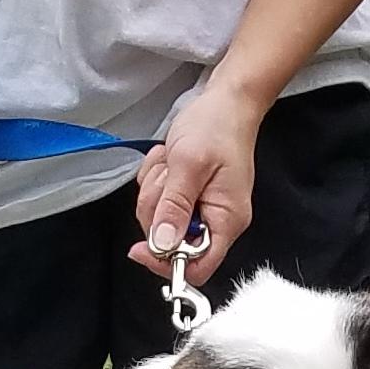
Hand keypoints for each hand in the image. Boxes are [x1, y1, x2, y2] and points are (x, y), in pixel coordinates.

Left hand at [131, 76, 263, 283]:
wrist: (226, 100)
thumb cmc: (217, 126)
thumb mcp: (189, 165)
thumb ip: (174, 207)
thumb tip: (163, 245)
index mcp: (226, 221)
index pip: (198, 268)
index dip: (167, 263)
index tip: (143, 246)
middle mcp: (217, 221)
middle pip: (171, 243)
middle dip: (157, 212)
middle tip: (165, 179)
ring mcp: (202, 209)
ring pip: (160, 221)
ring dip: (156, 191)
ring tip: (170, 164)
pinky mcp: (189, 197)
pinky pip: (159, 202)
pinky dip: (157, 181)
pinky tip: (169, 161)